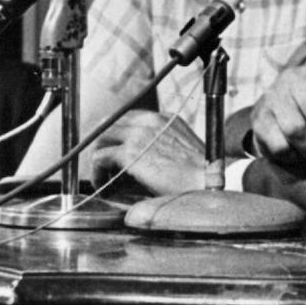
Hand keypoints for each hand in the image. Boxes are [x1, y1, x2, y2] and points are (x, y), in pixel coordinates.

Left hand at [90, 110, 206, 195]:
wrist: (208, 182)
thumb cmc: (200, 174)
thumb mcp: (182, 149)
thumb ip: (160, 146)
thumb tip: (140, 162)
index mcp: (163, 118)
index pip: (128, 118)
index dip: (117, 136)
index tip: (113, 152)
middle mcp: (149, 120)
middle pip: (110, 125)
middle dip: (103, 144)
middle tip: (103, 166)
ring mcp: (137, 135)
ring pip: (102, 139)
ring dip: (99, 158)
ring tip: (102, 178)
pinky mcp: (129, 153)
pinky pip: (100, 158)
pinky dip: (97, 172)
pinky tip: (104, 186)